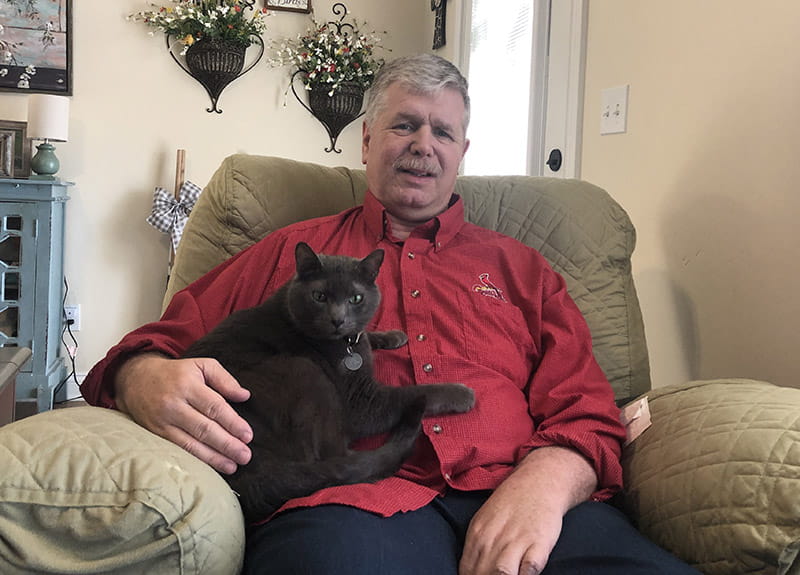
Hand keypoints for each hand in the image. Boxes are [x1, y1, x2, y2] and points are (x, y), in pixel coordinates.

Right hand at [114, 352, 252, 473]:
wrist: (137, 378)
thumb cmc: (177, 373)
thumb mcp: (201, 365)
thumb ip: (224, 379)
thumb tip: (244, 395)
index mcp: (188, 384)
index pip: (214, 407)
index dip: (232, 423)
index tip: (248, 435)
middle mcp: (174, 404)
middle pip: (204, 428)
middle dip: (227, 444)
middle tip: (245, 456)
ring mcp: (163, 421)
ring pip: (191, 443)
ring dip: (214, 457)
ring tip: (233, 466)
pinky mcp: (156, 433)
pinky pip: (179, 449)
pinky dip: (197, 459)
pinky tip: (212, 466)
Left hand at [459, 447, 596, 574]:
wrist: (539, 481)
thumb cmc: (512, 504)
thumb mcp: (485, 521)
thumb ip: (477, 548)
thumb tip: (470, 572)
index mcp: (477, 535)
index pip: (467, 572)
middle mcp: (493, 539)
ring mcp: (516, 541)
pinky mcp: (539, 544)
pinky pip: (529, 568)